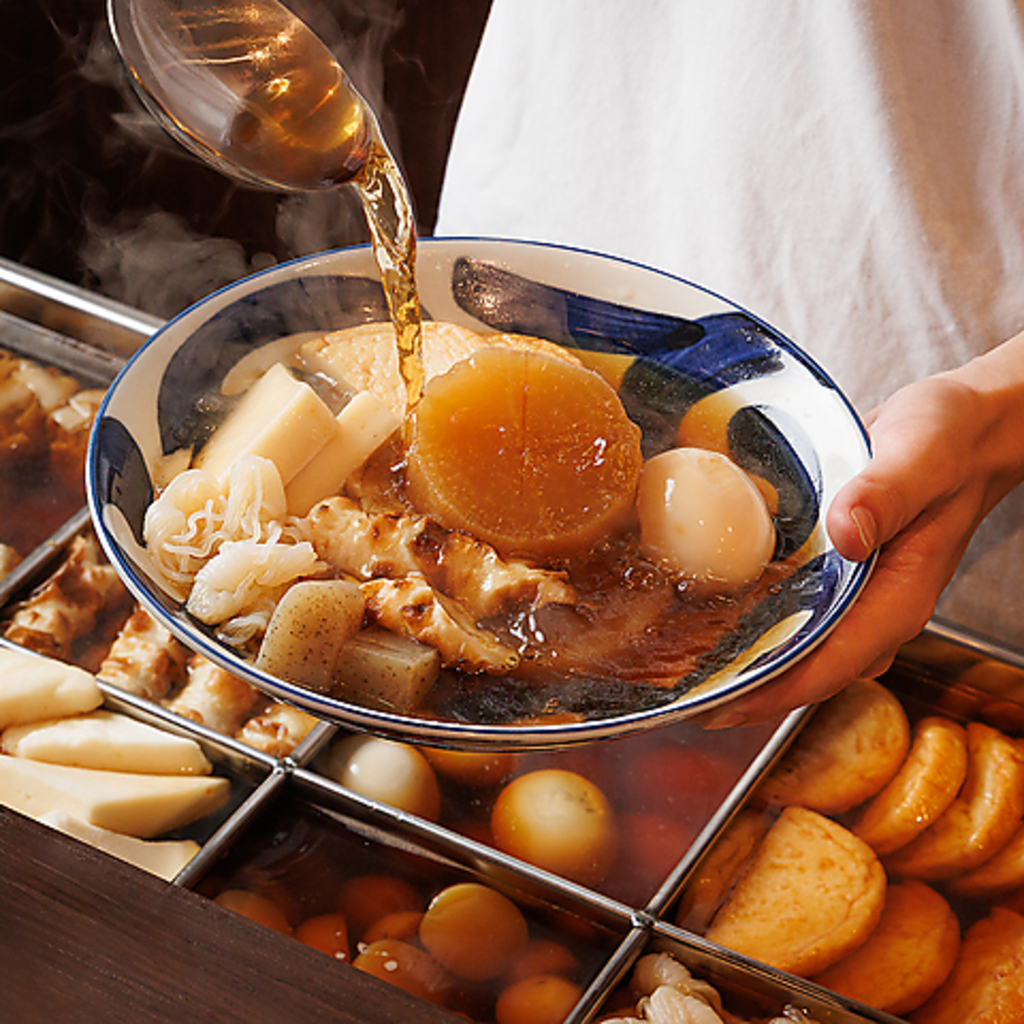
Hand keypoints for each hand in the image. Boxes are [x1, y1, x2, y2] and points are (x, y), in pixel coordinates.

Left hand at [701, 331, 1023, 728]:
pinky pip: (792, 612)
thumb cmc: (946, 441)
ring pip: (794, 646)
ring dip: (742, 657)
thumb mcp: (919, 457)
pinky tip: (707, 611)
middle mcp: (873, 612)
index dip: (770, 693)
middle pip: (802, 669)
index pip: (829, 667)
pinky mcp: (838, 580)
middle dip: (742, 686)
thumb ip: (885, 494)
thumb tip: (846, 536)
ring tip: (677, 662)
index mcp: (896, 600)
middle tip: (676, 688)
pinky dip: (752, 618)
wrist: (959, 429)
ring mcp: (855, 600)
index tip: (715, 706)